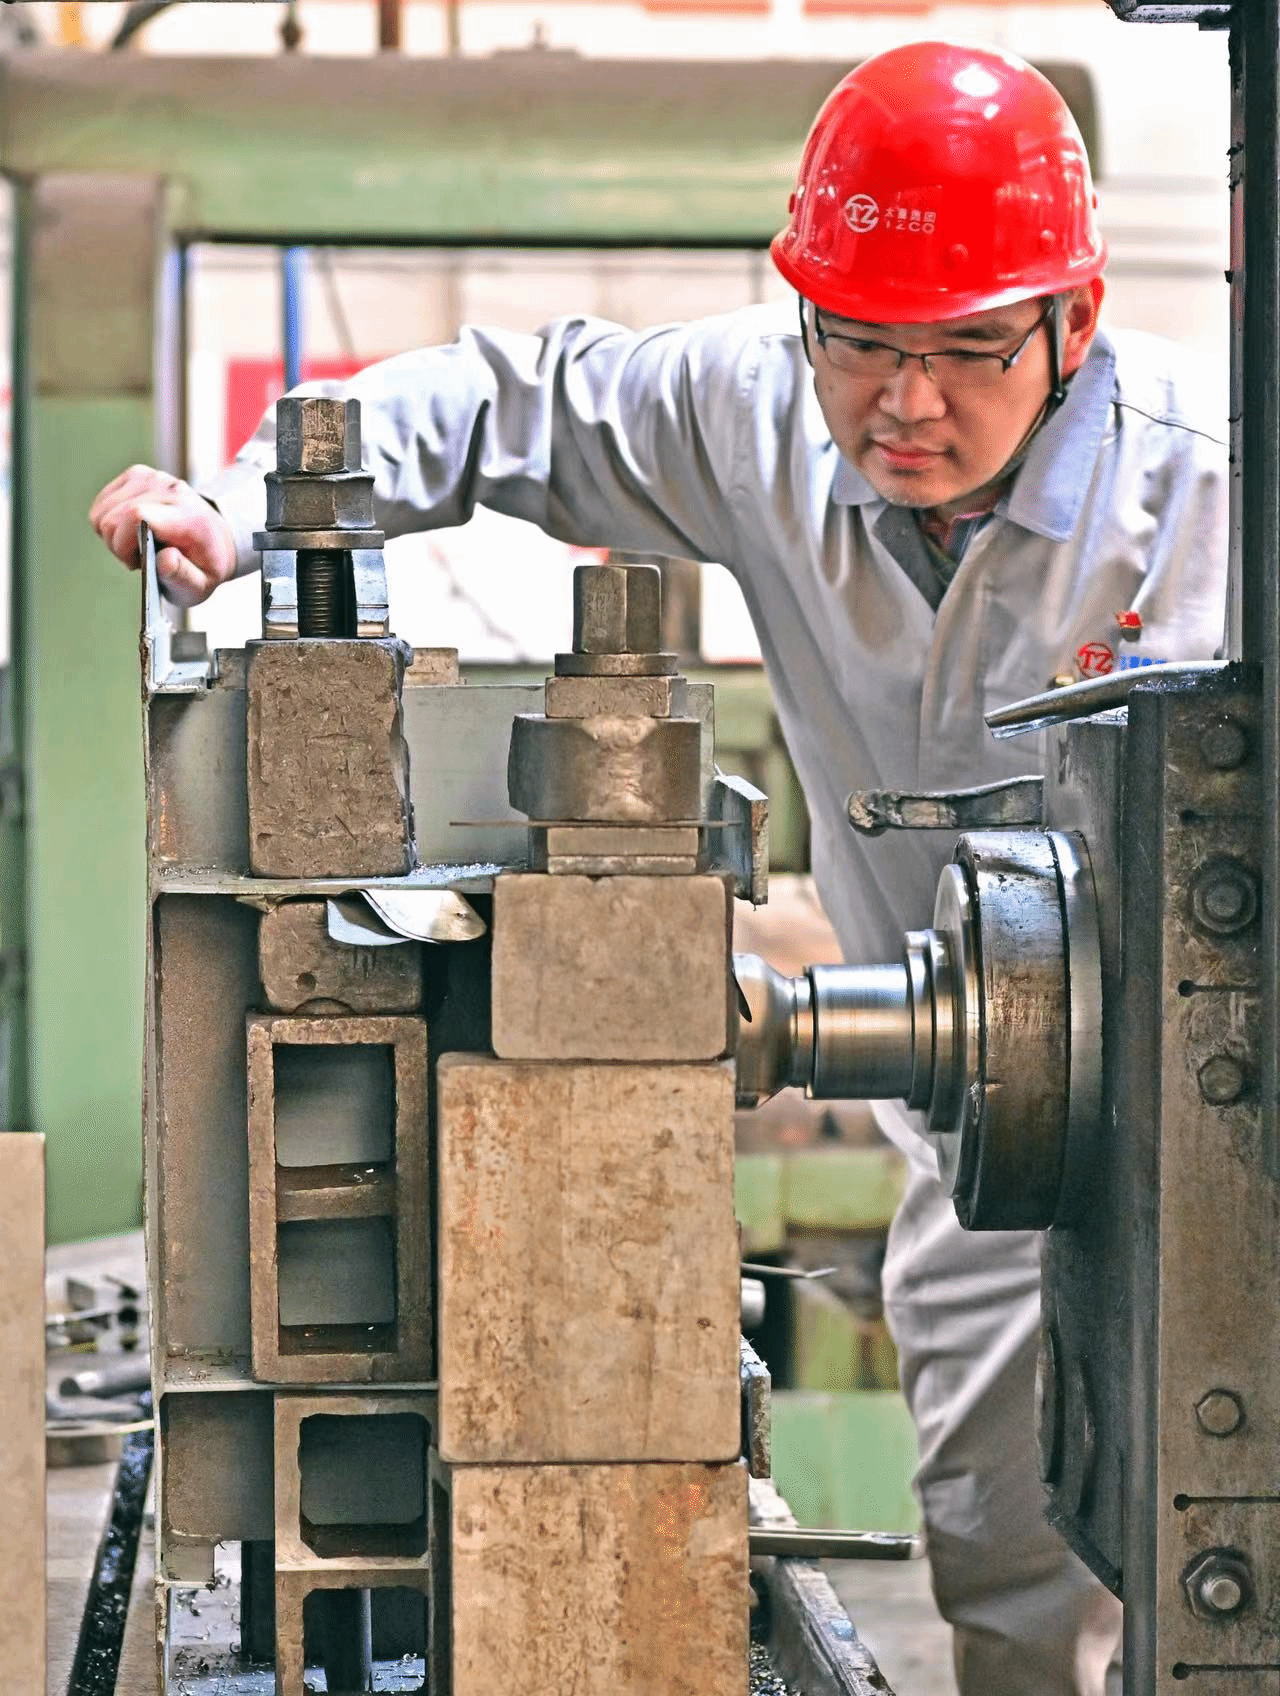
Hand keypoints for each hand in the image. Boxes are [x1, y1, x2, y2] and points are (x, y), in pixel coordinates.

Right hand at [89, 465, 237, 607]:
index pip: (136, 514)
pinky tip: (129, 532)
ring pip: (102, 511)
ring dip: (112, 536)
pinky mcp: (137, 475)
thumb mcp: (202, 584)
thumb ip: (184, 576)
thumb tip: (165, 558)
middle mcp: (170, 489)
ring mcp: (152, 477)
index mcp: (188, 515)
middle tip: (138, 560)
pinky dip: (108, 522)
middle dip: (117, 546)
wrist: (217, 539)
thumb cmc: (205, 565)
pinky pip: (102, 503)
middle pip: (114, 516)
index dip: (124, 543)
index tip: (136, 563)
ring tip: (135, 546)